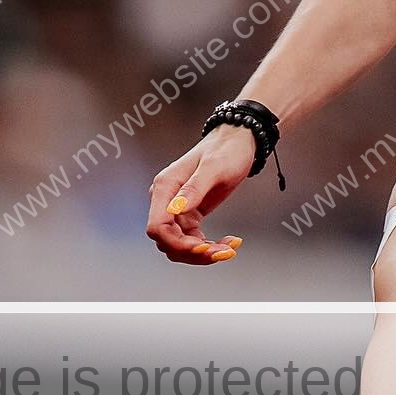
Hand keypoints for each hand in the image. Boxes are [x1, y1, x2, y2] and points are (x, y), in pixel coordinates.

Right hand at [146, 124, 252, 264]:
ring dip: (203, 253)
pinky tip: (229, 242)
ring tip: (229, 249)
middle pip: (168, 241)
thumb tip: (176, 209)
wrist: (238, 141)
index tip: (203, 247)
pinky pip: (192, 240)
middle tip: (223, 252)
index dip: (176, 243)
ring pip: (180, 245)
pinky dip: (209, 246)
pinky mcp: (189, 214)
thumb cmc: (226, 149)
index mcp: (165, 187)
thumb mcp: (214, 167)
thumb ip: (194, 188)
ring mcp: (177, 209)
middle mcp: (166, 200)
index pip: (157, 227)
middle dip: (194, 252)